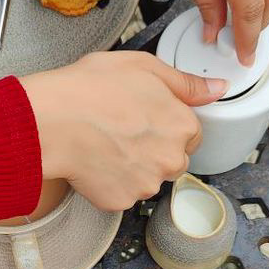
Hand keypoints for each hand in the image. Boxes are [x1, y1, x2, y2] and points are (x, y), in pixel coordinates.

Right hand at [21, 51, 225, 211]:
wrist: (51, 121)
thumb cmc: (90, 89)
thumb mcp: (143, 67)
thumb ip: (185, 82)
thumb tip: (217, 89)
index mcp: (182, 126)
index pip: (191, 134)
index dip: (166, 123)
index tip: (144, 118)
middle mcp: (171, 160)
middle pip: (172, 160)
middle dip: (154, 149)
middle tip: (122, 131)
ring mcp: (146, 184)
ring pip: (148, 180)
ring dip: (133, 168)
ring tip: (105, 145)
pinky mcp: (121, 201)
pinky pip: (122, 194)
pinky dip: (110, 182)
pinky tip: (94, 161)